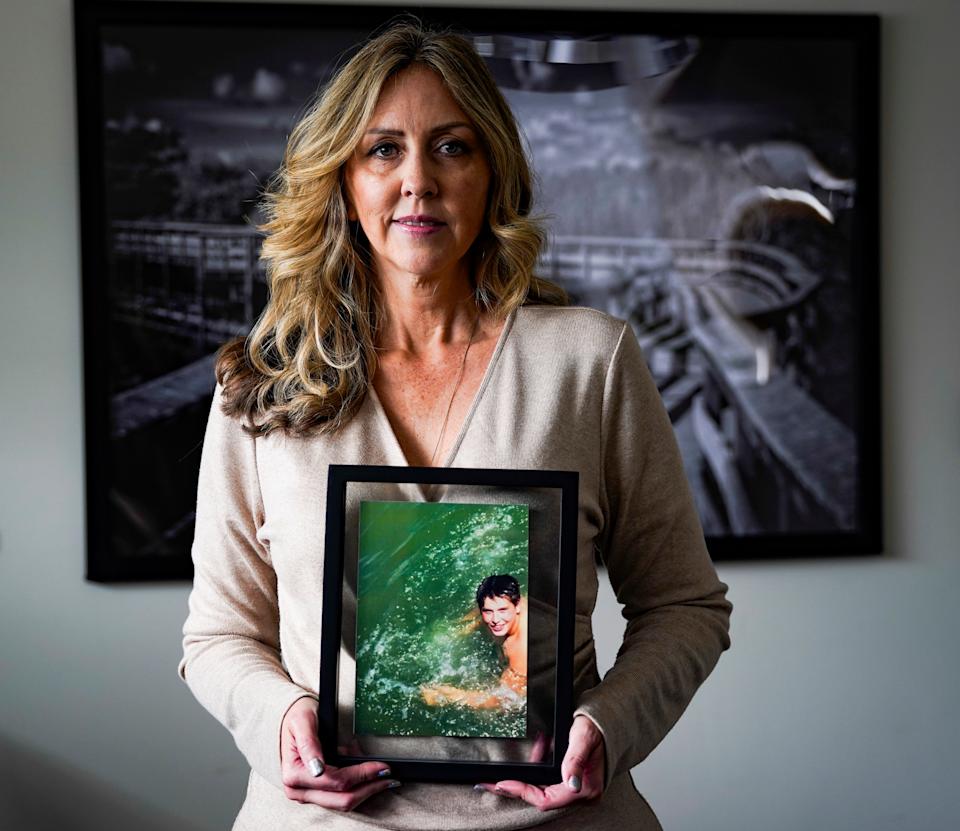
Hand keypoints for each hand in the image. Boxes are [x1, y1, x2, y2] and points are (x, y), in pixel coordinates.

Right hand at [280, 697, 399, 810]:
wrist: (290, 719)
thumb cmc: (296, 717)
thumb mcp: (302, 722)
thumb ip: (309, 745)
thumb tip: (318, 768)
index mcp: (294, 775)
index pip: (336, 781)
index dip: (362, 775)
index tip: (382, 766)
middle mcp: (299, 790)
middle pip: (342, 799)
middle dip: (369, 788)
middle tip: (390, 776)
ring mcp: (307, 794)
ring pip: (343, 801)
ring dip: (365, 787)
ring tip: (379, 769)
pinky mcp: (316, 793)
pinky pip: (341, 795)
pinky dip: (358, 784)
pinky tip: (367, 769)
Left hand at [476, 715, 604, 810]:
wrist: (611, 722)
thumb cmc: (598, 728)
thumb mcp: (583, 737)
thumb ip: (575, 760)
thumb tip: (571, 783)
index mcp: (585, 788)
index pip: (546, 799)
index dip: (522, 792)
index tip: (501, 784)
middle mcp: (582, 793)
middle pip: (542, 798)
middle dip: (518, 787)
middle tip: (492, 781)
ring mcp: (578, 789)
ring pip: (544, 789)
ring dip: (530, 776)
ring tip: (522, 757)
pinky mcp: (574, 781)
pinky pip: (550, 781)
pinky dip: (540, 768)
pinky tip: (539, 750)